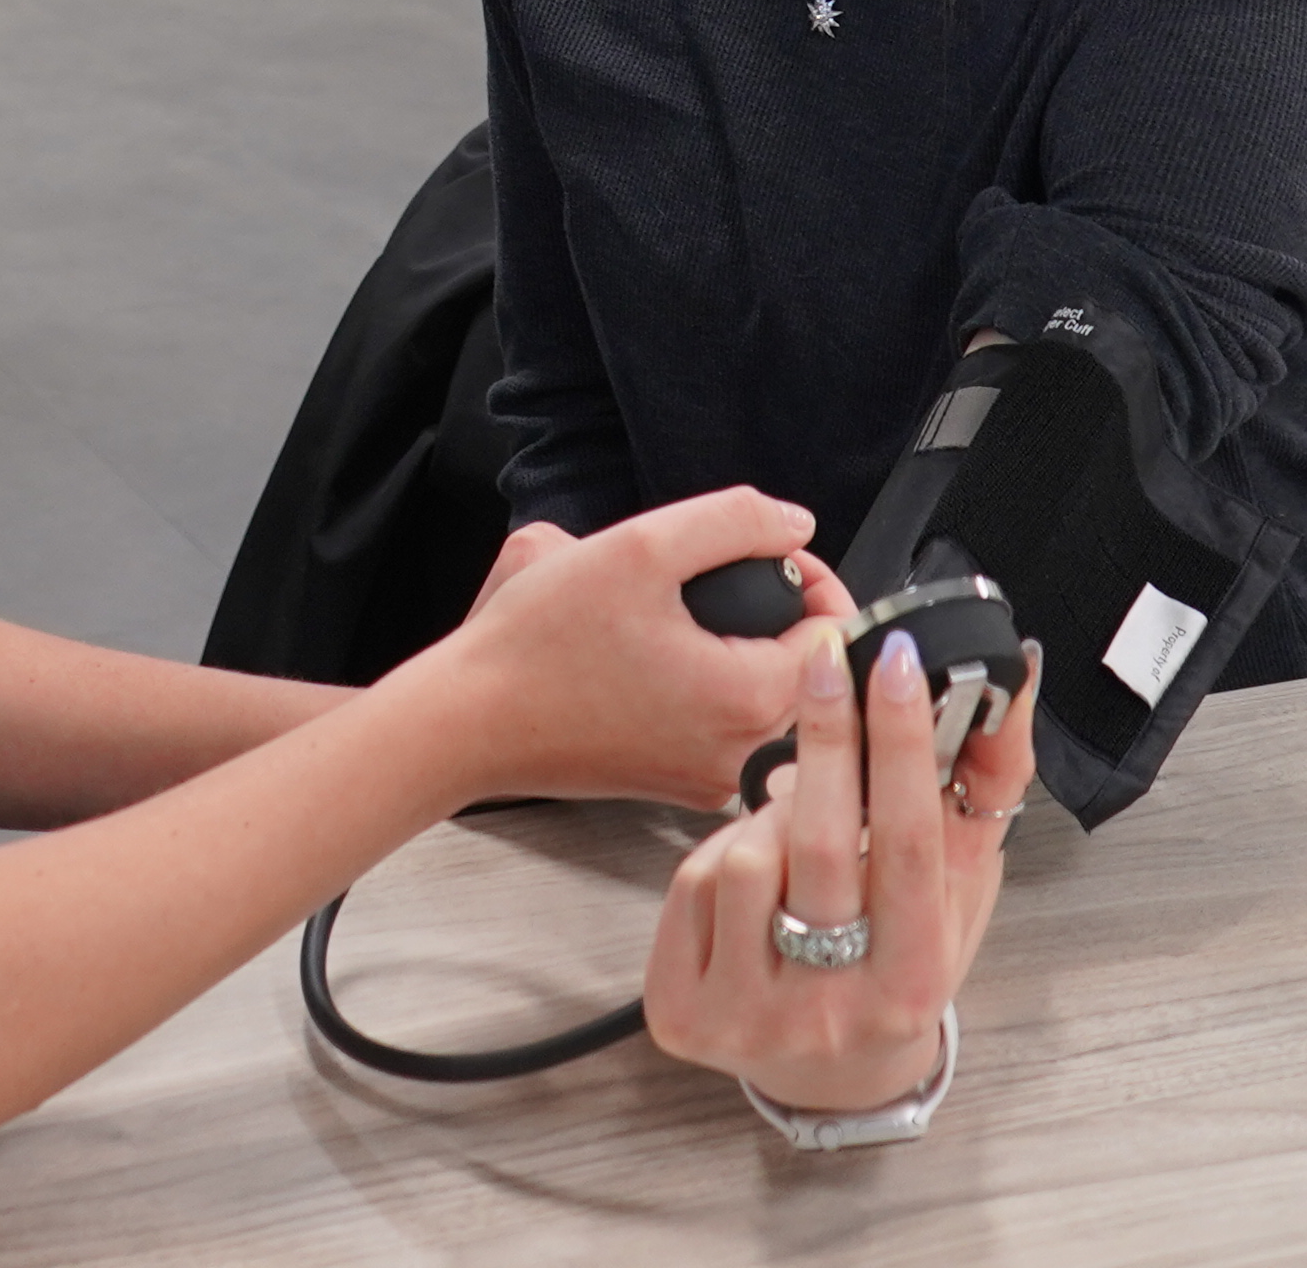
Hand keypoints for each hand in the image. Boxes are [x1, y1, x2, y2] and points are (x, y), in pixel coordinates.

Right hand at [410, 491, 828, 810]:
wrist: (467, 722)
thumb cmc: (536, 647)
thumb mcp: (639, 545)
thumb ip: (734, 520)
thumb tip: (792, 524)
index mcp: (747, 701)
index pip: (839, 633)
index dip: (810, 577)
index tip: (764, 553)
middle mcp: (742, 755)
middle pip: (813, 672)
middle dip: (782, 614)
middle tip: (725, 577)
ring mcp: (711, 779)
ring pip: (774, 702)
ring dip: (750, 650)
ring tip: (693, 618)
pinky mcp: (679, 787)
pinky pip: (732, 731)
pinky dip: (717, 689)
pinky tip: (667, 660)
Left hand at [643, 631, 1041, 1117]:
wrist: (835, 1072)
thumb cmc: (903, 964)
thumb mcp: (961, 889)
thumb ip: (986, 788)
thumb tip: (1011, 679)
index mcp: (913, 982)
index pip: (909, 844)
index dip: (902, 746)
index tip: (895, 662)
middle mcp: (832, 1011)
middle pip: (821, 843)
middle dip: (827, 735)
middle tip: (828, 661)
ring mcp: (749, 1018)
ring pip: (746, 855)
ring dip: (771, 811)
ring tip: (799, 821)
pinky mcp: (684, 1011)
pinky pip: (691, 882)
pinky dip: (723, 852)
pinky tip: (755, 871)